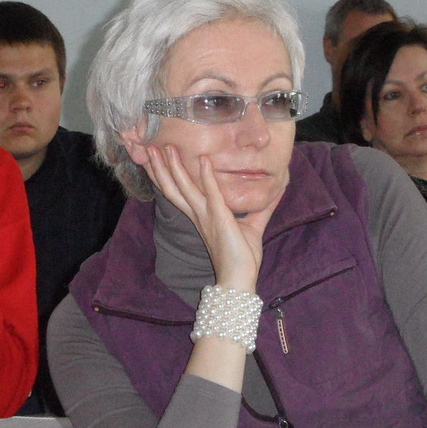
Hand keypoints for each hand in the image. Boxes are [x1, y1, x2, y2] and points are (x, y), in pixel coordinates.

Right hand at [144, 144, 269, 291]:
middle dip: (160, 167)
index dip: (166, 175)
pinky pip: (211, 194)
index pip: (179, 192)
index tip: (159, 158)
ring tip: (164, 147)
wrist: (239, 281)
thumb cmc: (242, 258)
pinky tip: (204, 160)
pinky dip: (207, 177)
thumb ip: (261, 208)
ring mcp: (206, 217)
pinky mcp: (219, 219)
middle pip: (172, 187)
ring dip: (173, 167)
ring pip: (183, 188)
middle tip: (149, 146)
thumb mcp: (253, 226)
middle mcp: (198, 215)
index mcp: (201, 216)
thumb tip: (277, 191)